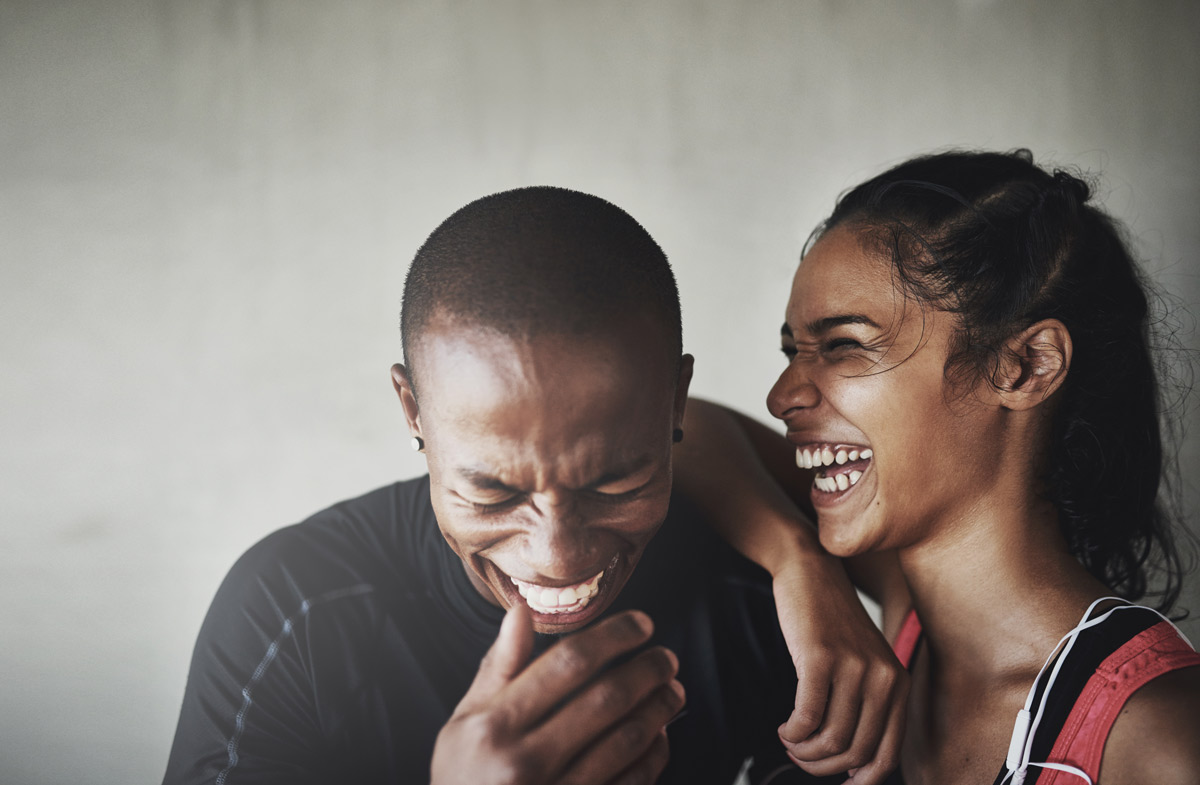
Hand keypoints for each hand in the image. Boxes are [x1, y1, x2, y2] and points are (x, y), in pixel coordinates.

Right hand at [430, 605, 685, 784]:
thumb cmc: (464, 777)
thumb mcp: (464, 722)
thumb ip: (498, 667)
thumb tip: (521, 612)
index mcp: (494, 727)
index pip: (567, 664)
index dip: (613, 636)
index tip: (640, 625)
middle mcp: (524, 761)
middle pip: (605, 698)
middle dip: (646, 670)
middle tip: (665, 658)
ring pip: (626, 740)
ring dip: (658, 709)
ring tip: (671, 690)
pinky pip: (631, 783)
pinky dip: (654, 755)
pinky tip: (659, 735)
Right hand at [772, 555, 907, 783]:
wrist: (810, 571)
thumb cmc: (830, 622)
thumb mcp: (862, 662)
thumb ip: (866, 706)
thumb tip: (852, 765)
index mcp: (899, 684)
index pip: (888, 755)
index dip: (862, 781)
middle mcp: (884, 678)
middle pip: (855, 752)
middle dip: (821, 767)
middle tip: (799, 758)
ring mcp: (854, 667)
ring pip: (830, 740)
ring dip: (803, 751)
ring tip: (789, 741)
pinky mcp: (822, 658)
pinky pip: (807, 717)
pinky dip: (792, 732)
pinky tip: (784, 727)